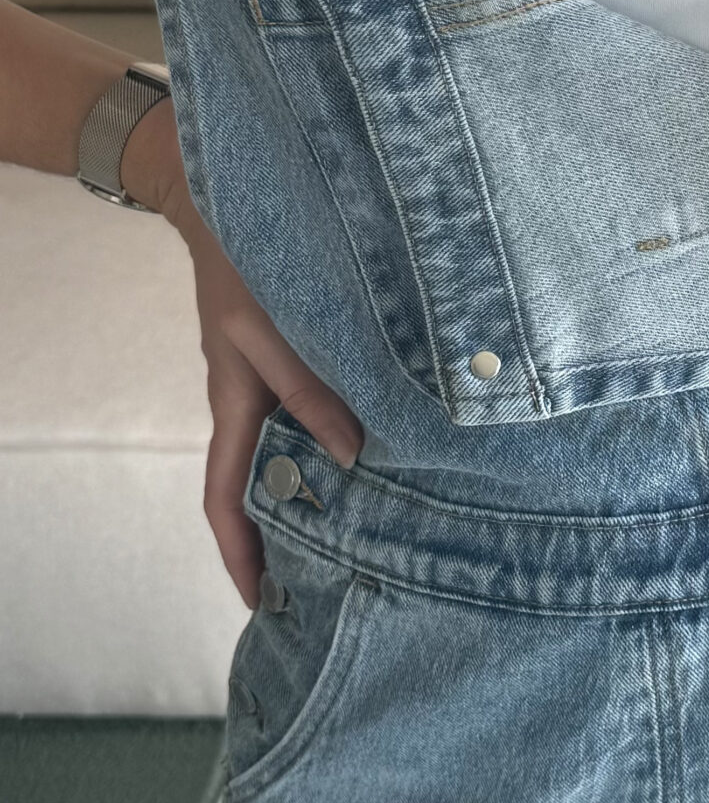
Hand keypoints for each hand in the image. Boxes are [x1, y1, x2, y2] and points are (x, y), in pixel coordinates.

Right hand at [121, 100, 365, 609]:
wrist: (230, 197)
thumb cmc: (246, 262)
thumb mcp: (272, 328)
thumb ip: (311, 388)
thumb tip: (355, 455)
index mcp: (233, 405)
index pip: (224, 499)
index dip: (239, 556)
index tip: (261, 605)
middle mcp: (252, 401)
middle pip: (266, 483)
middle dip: (293, 532)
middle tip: (342, 576)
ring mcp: (274, 375)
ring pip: (298, 445)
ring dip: (328, 481)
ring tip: (380, 517)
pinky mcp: (299, 349)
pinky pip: (319, 405)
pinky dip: (345, 430)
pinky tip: (390, 435)